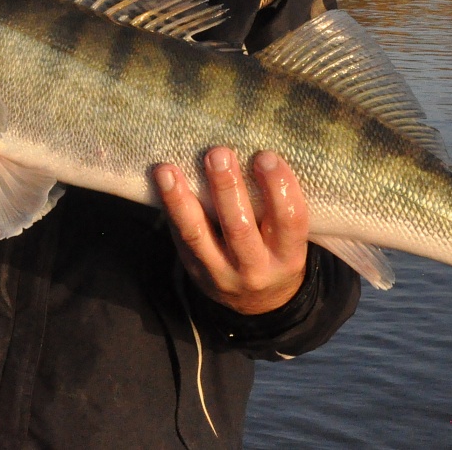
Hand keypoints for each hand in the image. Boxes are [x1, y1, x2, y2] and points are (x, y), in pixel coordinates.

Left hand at [155, 147, 309, 315]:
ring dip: (181, 200)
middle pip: (239, 228)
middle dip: (227, 189)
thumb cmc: (276, 250)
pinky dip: (170, 209)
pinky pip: (180, 239)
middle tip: (218, 154)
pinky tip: (161, 182)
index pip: (290, 220)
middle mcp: (256, 269)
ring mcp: (222, 274)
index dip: (279, 187)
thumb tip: (257, 147)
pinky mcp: (196, 271)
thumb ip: (278, 205)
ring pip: (198, 236)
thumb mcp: (288, 238)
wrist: (259, 304)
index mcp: (289, 256)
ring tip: (167, 170)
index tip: (266, 156)